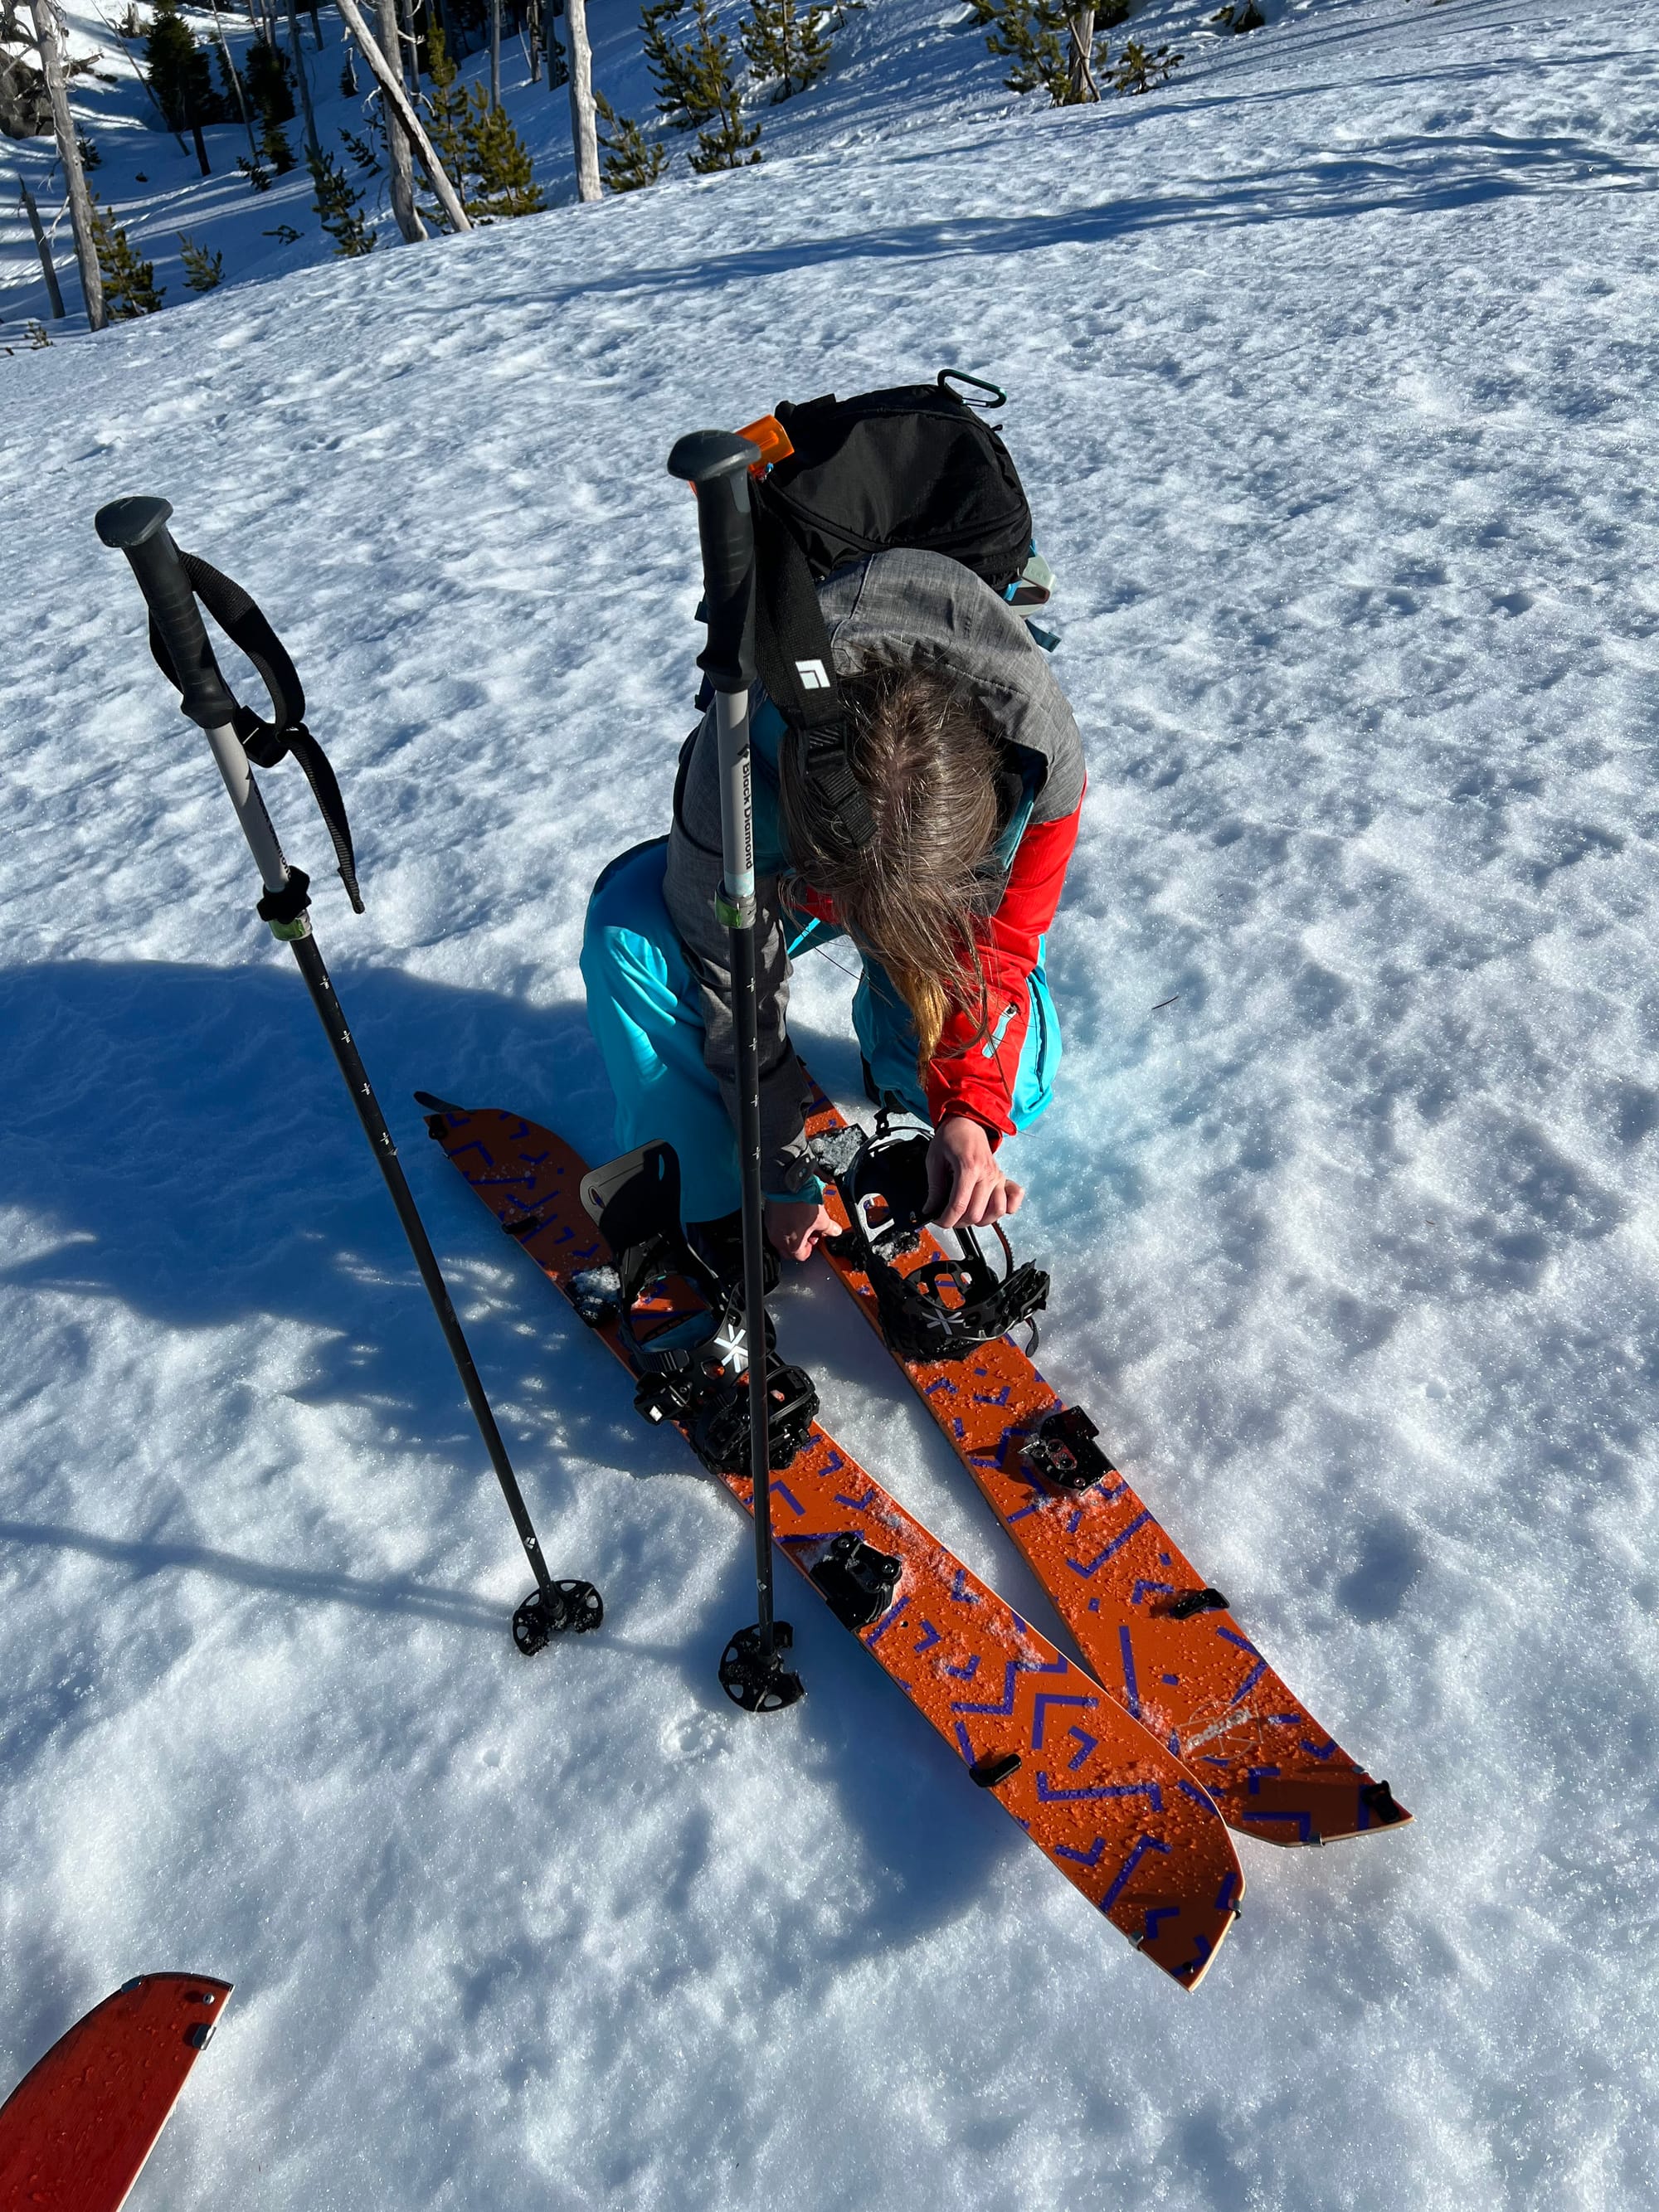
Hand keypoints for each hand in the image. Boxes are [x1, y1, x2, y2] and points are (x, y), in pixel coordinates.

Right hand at [765, 1196, 837, 1262]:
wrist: (787, 1186)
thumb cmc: (799, 1203)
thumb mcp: (821, 1218)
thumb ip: (829, 1228)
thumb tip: (834, 1230)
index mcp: (792, 1244)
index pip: (801, 1256)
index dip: (810, 1249)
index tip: (815, 1240)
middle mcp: (779, 1239)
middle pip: (789, 1251)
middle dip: (800, 1244)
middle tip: (809, 1233)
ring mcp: (772, 1229)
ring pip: (782, 1240)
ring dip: (792, 1235)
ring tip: (802, 1223)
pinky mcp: (769, 1218)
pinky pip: (776, 1228)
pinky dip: (784, 1226)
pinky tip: (793, 1215)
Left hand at [926, 1115, 1023, 1230]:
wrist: (967, 1123)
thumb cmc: (951, 1138)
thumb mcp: (934, 1160)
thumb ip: (935, 1187)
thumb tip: (930, 1209)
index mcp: (968, 1167)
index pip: (959, 1205)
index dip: (946, 1219)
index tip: (938, 1220)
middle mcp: (987, 1174)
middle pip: (977, 1213)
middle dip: (959, 1222)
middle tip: (948, 1217)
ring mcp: (997, 1177)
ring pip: (996, 1212)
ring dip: (980, 1220)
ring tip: (967, 1215)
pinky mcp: (1003, 1179)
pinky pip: (1013, 1199)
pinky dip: (1006, 1209)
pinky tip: (991, 1209)